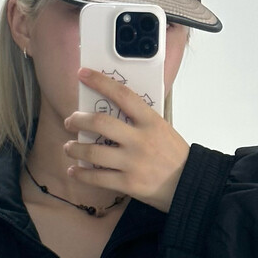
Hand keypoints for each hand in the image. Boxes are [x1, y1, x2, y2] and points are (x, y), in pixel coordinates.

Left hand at [62, 67, 189, 213]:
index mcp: (150, 121)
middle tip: (70, 121)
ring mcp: (132, 163)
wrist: (189, 184)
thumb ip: (140, 120)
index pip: (123, 95)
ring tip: (69, 147)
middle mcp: (140, 140)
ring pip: (93, 152)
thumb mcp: (162, 129)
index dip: (100, 82)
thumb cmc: (173, 155)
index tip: (82, 73)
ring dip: (75, 148)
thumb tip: (111, 110)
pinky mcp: (128, 184)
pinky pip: (97, 177)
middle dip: (78, 120)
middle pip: (100, 123)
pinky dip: (81, 174)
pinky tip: (73, 170)